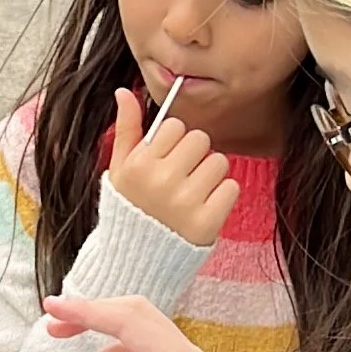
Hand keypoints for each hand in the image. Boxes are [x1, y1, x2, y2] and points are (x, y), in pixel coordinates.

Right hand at [105, 87, 237, 248]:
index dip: (173, 142)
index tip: (165, 161)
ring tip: (193, 193)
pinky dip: (221, 196)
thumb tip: (125, 91)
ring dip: (210, 175)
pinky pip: (231, 188)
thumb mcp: (120, 169)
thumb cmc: (130, 209)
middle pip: (200, 139)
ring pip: (218, 162)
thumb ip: (126, 129)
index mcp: (139, 164)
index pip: (175, 126)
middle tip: (182, 178)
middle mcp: (161, 181)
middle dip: (194, 156)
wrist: (137, 260)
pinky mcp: (207, 222)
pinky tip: (203, 207)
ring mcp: (185, 202)